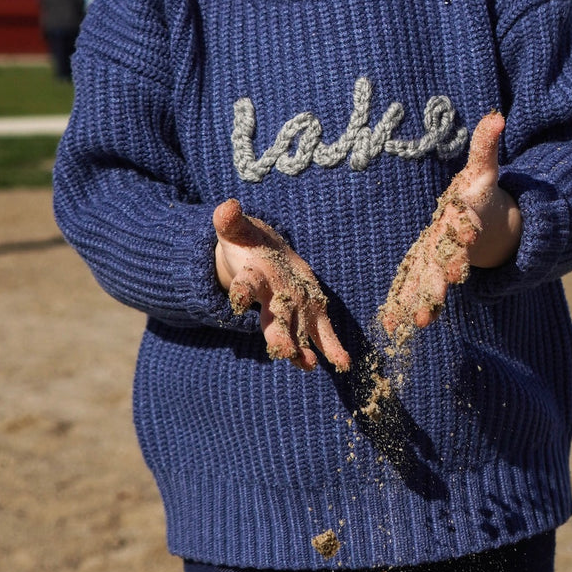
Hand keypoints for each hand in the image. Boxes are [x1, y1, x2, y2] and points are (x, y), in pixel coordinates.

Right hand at [213, 199, 350, 372]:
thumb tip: (227, 206)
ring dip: (301, 350)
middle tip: (283, 351)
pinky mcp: (310, 311)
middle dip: (277, 336)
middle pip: (271, 321)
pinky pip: (321, 333)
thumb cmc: (247, 242)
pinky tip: (343, 363)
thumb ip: (230, 221)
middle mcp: (269, 299)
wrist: (262, 256)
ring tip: (309, 365)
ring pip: (295, 332)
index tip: (237, 299)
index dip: (241, 291)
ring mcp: (290, 309)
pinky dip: (332, 348)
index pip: (245, 284)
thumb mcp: (238, 229)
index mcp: (252, 277)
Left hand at [380, 113, 521, 338]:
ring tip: (415, 324)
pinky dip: (404, 304)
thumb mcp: (485, 168)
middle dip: (441, 281)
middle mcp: (454, 243)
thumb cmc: (481, 191)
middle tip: (435, 301)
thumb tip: (498, 116)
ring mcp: (441, 259)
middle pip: (447, 262)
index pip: (464, 227)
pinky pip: (414, 286)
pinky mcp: (428, 268)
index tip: (463, 253)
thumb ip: (487, 145)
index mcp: (465, 217)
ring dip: (423, 301)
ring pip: (431, 282)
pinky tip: (391, 325)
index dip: (463, 239)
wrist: (489, 222)